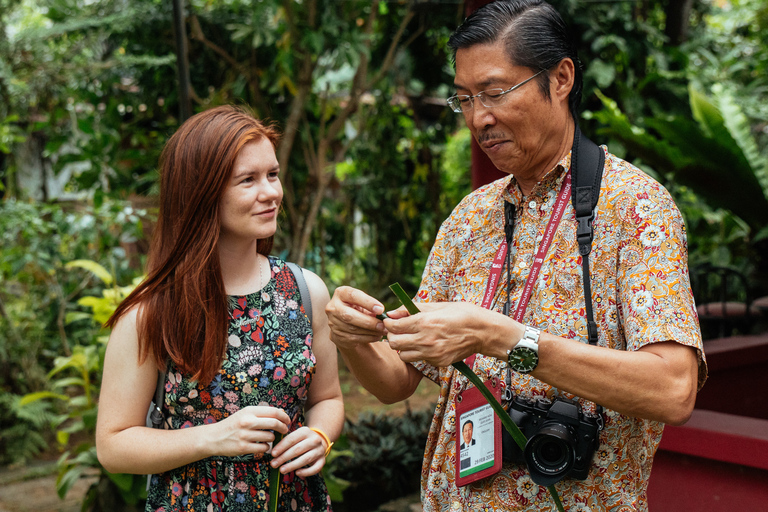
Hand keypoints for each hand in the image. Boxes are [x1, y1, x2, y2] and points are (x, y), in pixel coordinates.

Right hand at [207, 406, 290, 457]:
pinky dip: (266, 447)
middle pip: (275, 423)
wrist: (214, 437)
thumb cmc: (233, 425)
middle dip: (283, 427)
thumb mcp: (245, 414)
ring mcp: (245, 435)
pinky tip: (262, 445)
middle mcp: (247, 421)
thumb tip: (282, 413)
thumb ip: (262, 413)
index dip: (284, 416)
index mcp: (249, 411)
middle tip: (285, 430)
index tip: (287, 420)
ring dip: (272, 438)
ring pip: (270, 437)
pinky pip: (264, 448)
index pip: (274, 411)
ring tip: (267, 438)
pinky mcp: (243, 448)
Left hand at [270, 427, 328, 476]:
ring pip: (305, 459)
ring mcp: (320, 450)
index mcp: (305, 431)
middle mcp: (314, 440)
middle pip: (297, 449)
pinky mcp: (322, 460)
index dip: (281, 447)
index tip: (273, 454)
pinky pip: (315, 468)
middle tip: (274, 464)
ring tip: (282, 470)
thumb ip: (285, 441)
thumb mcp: (295, 436)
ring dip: (292, 465)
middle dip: (284, 458)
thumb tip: (271, 451)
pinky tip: (297, 473)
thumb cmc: (301, 440)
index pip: (291, 439)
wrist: (319, 441)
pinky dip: (306, 472)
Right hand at [325, 286, 386, 349]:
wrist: (342, 322)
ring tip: (383, 331)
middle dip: (369, 321)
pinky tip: (377, 336)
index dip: (367, 302)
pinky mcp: (336, 335)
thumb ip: (369, 306)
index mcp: (340, 294)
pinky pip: (354, 338)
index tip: (381, 309)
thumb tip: (381, 313)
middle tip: (383, 325)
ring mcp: (333, 323)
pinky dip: (368, 338)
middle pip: (349, 316)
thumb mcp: (361, 302)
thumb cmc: (356, 308)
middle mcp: (333, 307)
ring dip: (371, 331)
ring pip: (352, 329)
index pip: (353, 296)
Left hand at [385, 301, 517, 366]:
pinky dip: (418, 353)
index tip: (390, 320)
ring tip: (411, 339)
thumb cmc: (463, 314)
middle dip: (392, 335)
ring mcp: (432, 353)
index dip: (388, 323)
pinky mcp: (438, 362)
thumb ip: (412, 309)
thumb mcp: (438, 305)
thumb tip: (393, 312)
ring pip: (403, 355)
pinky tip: (427, 344)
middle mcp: (426, 340)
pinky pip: (419, 359)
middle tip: (398, 330)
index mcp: (425, 322)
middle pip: (393, 343)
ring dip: (403, 347)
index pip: (393, 326)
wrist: (484, 332)